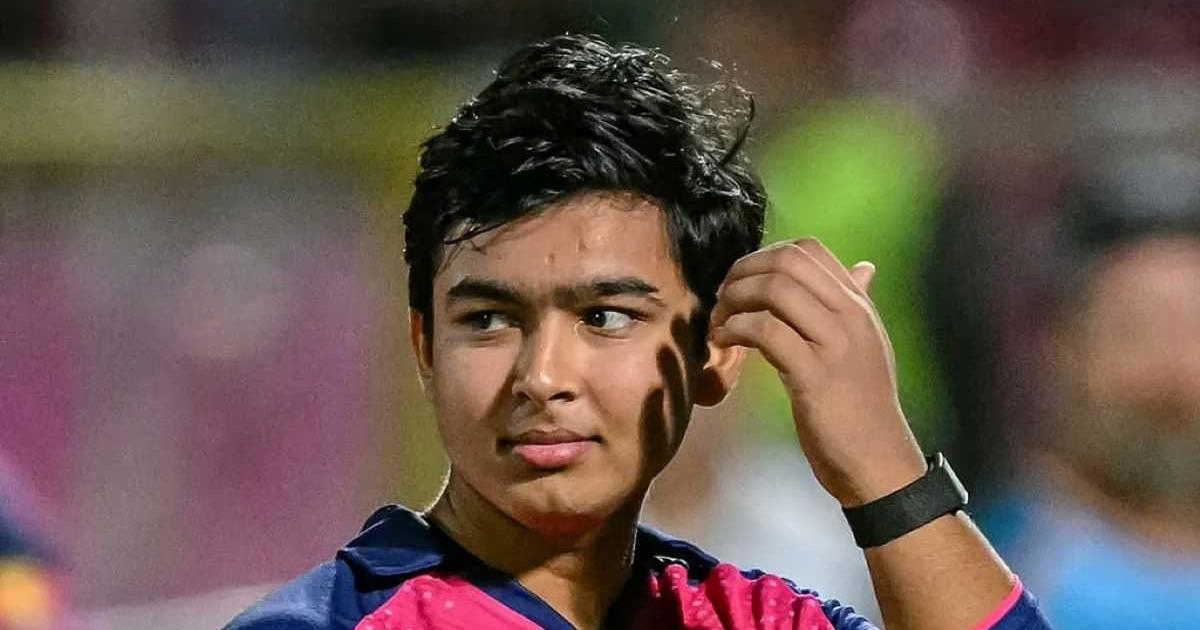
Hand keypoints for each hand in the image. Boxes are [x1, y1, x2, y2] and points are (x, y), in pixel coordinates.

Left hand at [709, 238, 925, 506]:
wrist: (878, 460)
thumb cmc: (864, 406)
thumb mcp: (866, 345)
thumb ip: (857, 305)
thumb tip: (864, 266)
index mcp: (858, 305)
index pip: (808, 249)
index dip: (763, 256)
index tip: (742, 283)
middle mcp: (850, 315)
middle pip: (786, 261)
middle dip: (742, 272)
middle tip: (722, 299)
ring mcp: (834, 342)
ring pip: (775, 289)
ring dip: (734, 300)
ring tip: (719, 323)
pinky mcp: (814, 374)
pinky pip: (766, 331)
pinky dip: (735, 330)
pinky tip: (723, 344)